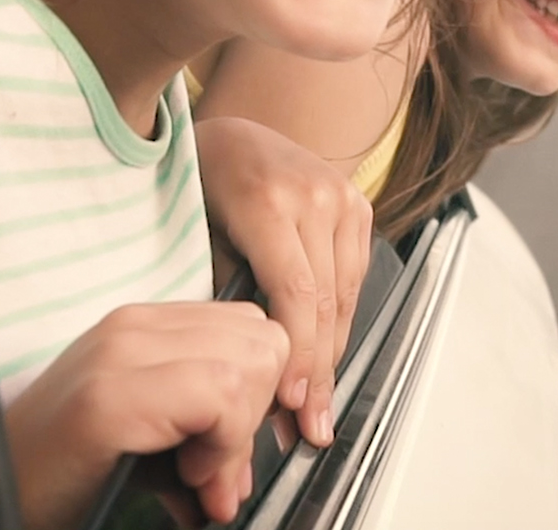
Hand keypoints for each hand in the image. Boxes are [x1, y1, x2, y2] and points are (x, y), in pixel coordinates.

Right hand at [1, 301, 288, 529]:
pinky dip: (221, 447)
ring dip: (239, 436)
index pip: (254, 327)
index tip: (231, 451)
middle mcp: (132, 326)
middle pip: (264, 340)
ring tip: (199, 477)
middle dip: (257, 413)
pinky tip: (186, 478)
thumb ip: (209, 427)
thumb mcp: (150, 437)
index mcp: (144, 325)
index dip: (259, 394)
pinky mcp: (110, 396)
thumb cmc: (63, 473)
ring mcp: (119, 353)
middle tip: (217, 471)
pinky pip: (219, 396)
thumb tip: (253, 459)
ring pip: (251, 362)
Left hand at [195, 116, 374, 447]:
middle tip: (310, 425)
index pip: (296, 292)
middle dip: (318, 370)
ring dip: (333, 354)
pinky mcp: (359, 205)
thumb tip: (244, 366)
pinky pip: (353, 276)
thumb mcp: (199, 234)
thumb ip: (227, 291)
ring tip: (319, 404)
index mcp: (269, 200)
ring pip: (347, 294)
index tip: (291, 402)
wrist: (232, 133)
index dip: (297, 353)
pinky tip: (323, 356)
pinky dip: (339, 320)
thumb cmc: (203, 182)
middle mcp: (315, 196)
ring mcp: (343, 197)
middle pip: (327, 300)